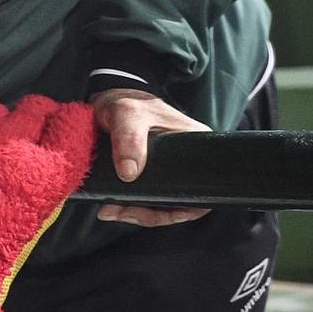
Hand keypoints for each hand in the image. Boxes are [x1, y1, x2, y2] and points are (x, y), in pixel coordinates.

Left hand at [0, 96, 96, 251]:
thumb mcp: (38, 209)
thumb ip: (44, 175)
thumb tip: (42, 154)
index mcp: (49, 169)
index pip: (74, 120)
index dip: (68, 121)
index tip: (61, 126)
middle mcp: (17, 144)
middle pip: (36, 106)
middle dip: (34, 117)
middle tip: (25, 135)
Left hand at [90, 88, 209, 225]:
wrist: (109, 96)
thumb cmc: (126, 101)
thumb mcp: (128, 114)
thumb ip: (129, 138)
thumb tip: (129, 174)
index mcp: (198, 147)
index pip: (203, 191)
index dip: (183, 210)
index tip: (155, 214)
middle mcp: (188, 162)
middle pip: (180, 203)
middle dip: (151, 215)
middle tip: (120, 212)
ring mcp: (169, 168)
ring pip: (161, 203)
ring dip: (136, 212)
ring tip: (109, 210)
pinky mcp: (150, 171)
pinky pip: (147, 197)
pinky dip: (129, 205)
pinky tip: (110, 206)